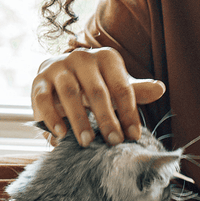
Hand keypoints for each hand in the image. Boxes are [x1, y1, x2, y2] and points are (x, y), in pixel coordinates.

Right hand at [31, 46, 164, 147]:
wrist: (60, 76)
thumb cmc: (95, 84)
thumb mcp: (116, 86)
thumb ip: (135, 91)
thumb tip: (160, 89)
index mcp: (106, 58)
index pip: (121, 87)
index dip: (128, 112)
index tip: (133, 136)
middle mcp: (82, 58)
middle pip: (96, 90)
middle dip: (106, 118)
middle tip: (113, 142)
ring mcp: (58, 67)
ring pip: (69, 93)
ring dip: (79, 119)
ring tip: (86, 142)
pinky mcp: (38, 80)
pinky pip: (43, 99)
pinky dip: (51, 117)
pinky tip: (60, 135)